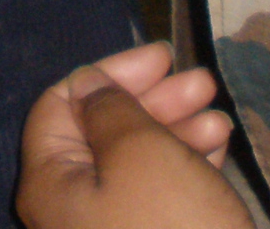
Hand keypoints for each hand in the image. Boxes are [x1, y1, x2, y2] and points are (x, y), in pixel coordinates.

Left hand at [17, 42, 248, 228]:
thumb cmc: (171, 224)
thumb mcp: (139, 151)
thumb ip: (110, 108)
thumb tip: (89, 88)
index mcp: (49, 182)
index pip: (60, 104)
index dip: (110, 72)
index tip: (163, 57)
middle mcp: (69, 210)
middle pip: (100, 131)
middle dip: (152, 99)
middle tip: (202, 82)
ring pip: (134, 161)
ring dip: (176, 128)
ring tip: (220, 116)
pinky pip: (156, 193)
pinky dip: (184, 163)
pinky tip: (219, 148)